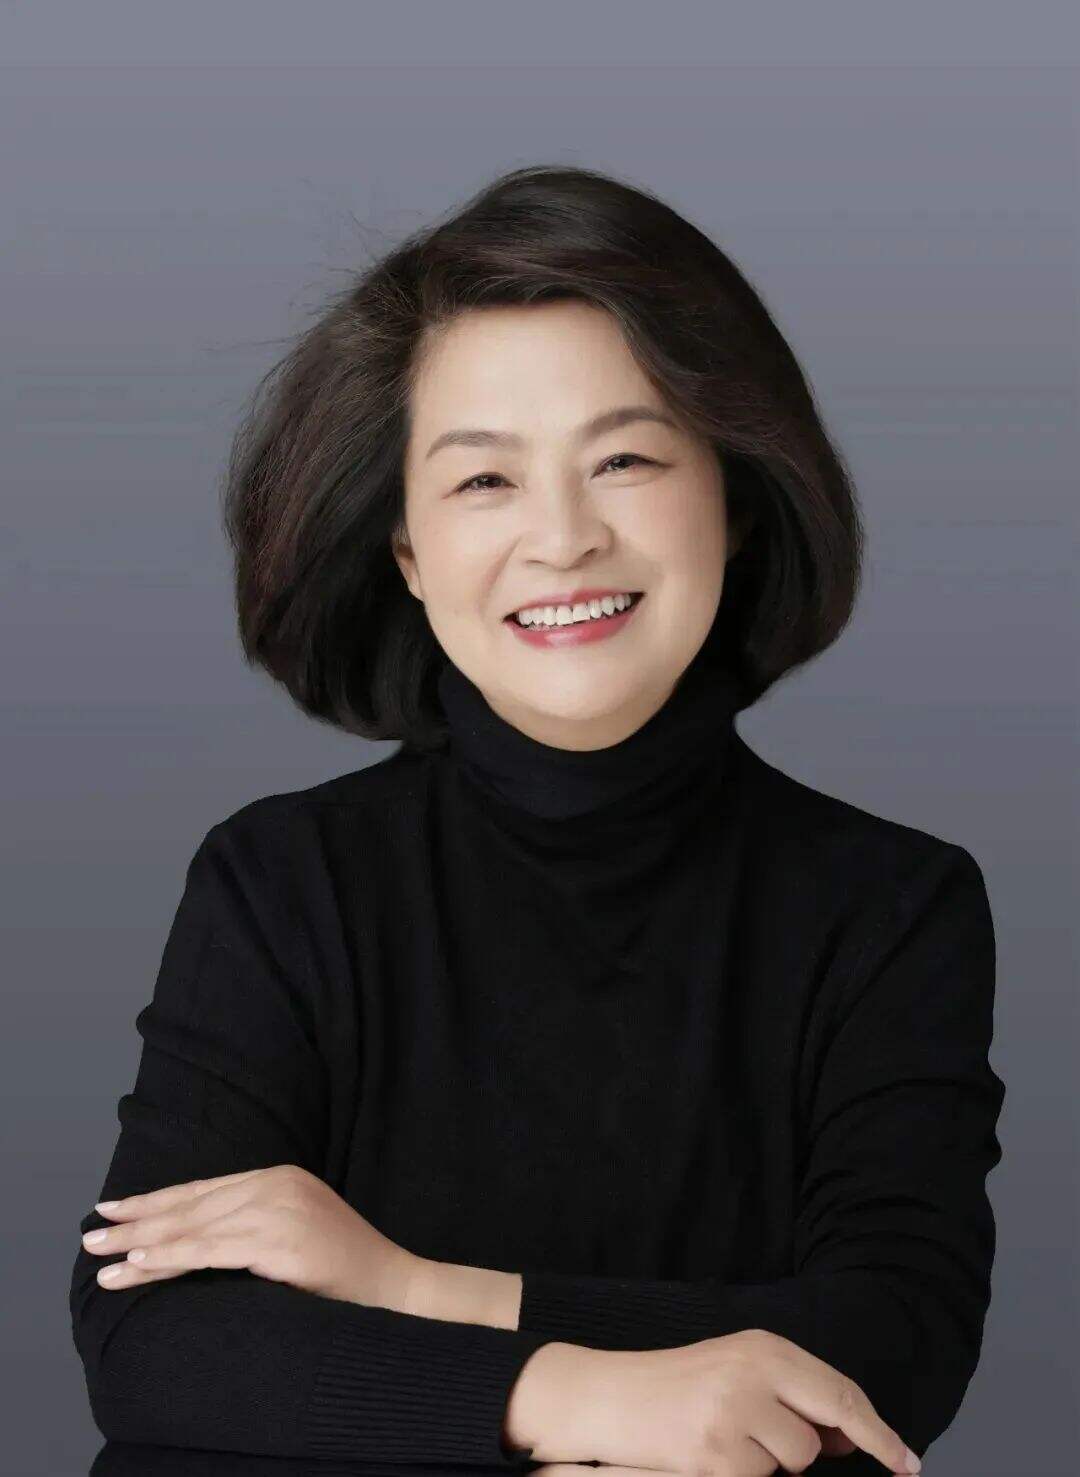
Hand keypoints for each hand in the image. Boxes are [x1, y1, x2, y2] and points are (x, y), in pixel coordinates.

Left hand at [82, 1164, 425, 1311]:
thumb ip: (250, 1224)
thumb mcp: (292, 1233)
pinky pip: (212, 1251)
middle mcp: (277, 1183)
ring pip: (194, 1228)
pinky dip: (171, 1258)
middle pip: (191, 1205)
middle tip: (91, 1234)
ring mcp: (279, 1209)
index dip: (154, 1201)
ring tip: (102, 1261)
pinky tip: (140, 1265)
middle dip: (136, 1221)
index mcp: (279, 1176)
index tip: (113, 1209)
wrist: (394, 1285)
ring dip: (142, 1247)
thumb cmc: (342, 1270)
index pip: (202, 1189)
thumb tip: (190, 1235)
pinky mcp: (280, 1242)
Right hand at [557, 1329, 919, 1475]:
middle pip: (825, 1426)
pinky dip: (740, 1476)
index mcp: (764, 1346)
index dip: (879, 1432)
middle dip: (823, 1447)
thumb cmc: (678, 1386)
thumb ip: (792, 1396)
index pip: (840, 1391)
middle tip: (799, 1451)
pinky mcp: (715, 1454)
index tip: (908, 1462)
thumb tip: (848, 1435)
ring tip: (726, 1440)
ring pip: (793, 1460)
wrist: (610, 1395)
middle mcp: (754, 1372)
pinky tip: (709, 1456)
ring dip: (770, 1462)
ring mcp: (734, 1413)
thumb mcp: (739, 1373)